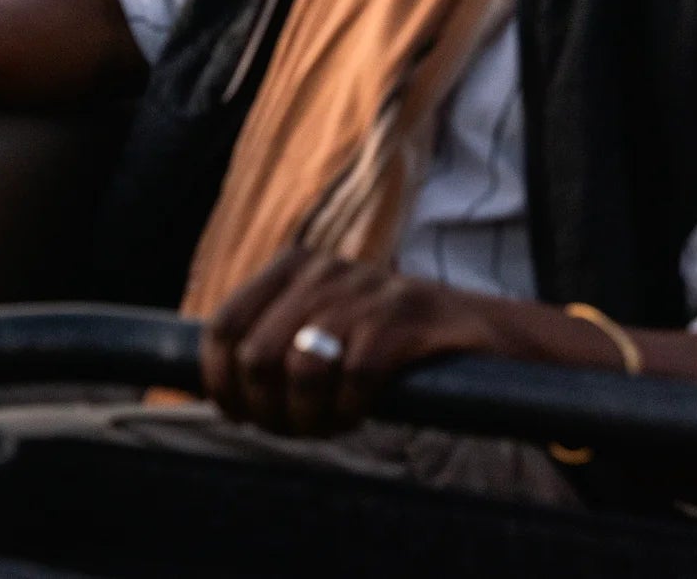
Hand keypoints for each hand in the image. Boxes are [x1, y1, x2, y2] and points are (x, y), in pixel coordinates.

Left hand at [200, 248, 508, 437]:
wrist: (485, 336)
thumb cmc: (388, 341)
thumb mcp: (324, 324)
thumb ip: (272, 340)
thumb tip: (211, 385)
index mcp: (293, 266)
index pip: (224, 325)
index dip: (220, 381)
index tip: (238, 414)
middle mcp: (323, 269)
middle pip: (256, 355)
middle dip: (266, 409)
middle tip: (292, 430)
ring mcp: (364, 290)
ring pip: (301, 370)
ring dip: (308, 416)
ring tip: (327, 424)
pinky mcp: (404, 318)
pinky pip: (353, 377)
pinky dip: (350, 408)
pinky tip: (361, 412)